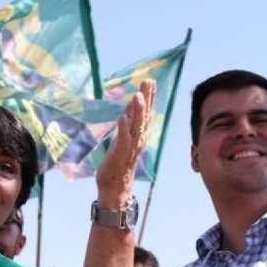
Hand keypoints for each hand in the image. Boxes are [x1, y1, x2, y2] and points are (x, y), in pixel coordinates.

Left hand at [95, 80, 154, 208]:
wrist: (115, 185)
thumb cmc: (119, 161)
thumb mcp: (125, 138)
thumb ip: (129, 123)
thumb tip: (131, 107)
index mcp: (140, 134)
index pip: (147, 112)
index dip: (149, 97)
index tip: (151, 81)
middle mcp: (138, 139)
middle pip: (144, 116)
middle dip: (147, 98)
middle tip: (148, 81)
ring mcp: (130, 146)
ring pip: (136, 126)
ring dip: (137, 111)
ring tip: (137, 96)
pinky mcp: (119, 154)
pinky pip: (123, 140)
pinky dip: (123, 129)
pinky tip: (122, 117)